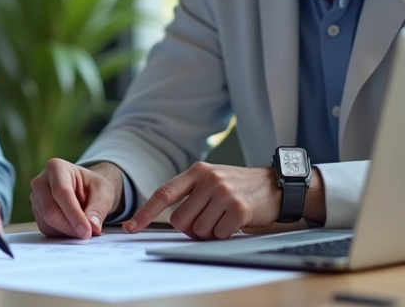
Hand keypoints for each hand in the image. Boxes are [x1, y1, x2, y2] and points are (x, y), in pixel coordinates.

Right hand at [30, 159, 121, 239]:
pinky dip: (62, 234)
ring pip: (48, 223)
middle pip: (51, 211)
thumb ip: (99, 208)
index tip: (87, 231)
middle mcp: (40, 182)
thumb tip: (92, 226)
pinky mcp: (36, 213)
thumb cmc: (92, 186)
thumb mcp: (103, 191)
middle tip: (88, 235)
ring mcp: (36, 198)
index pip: (61, 192)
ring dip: (68, 232)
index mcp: (56, 167)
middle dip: (71, 227)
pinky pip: (47, 230)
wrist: (84, 188)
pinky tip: (74, 228)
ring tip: (84, 229)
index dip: (74, 214)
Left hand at [123, 162, 281, 239]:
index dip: (145, 213)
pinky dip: (225, 234)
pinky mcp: (239, 208)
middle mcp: (209, 179)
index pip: (163, 194)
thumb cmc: (237, 187)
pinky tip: (235, 222)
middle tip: (209, 220)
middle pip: (180, 220)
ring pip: (199, 230)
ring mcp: (224, 193)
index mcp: (197, 171)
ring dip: (210, 232)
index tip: (130, 227)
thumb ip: (190, 194)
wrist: (274, 185)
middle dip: (191, 228)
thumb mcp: (211, 180)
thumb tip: (170, 220)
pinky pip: (219, 234)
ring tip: (224, 218)